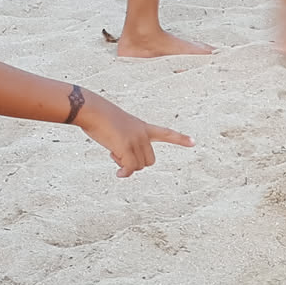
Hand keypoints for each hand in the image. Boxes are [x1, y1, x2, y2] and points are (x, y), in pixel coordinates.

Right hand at [79, 95, 193, 176]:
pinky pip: (130, 168)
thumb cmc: (99, 118)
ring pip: (139, 166)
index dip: (180, 139)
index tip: (193, 142)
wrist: (91, 110)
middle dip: (136, 163)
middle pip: (149, 161)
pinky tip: (118, 174)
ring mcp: (136, 140)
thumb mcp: (117, 129)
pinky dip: (125, 173)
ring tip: (113, 152)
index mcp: (143, 127)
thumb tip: (125, 168)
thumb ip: (125, 144)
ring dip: (126, 165)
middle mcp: (143, 134)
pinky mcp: (126, 146)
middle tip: (119, 156)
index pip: (166, 133)